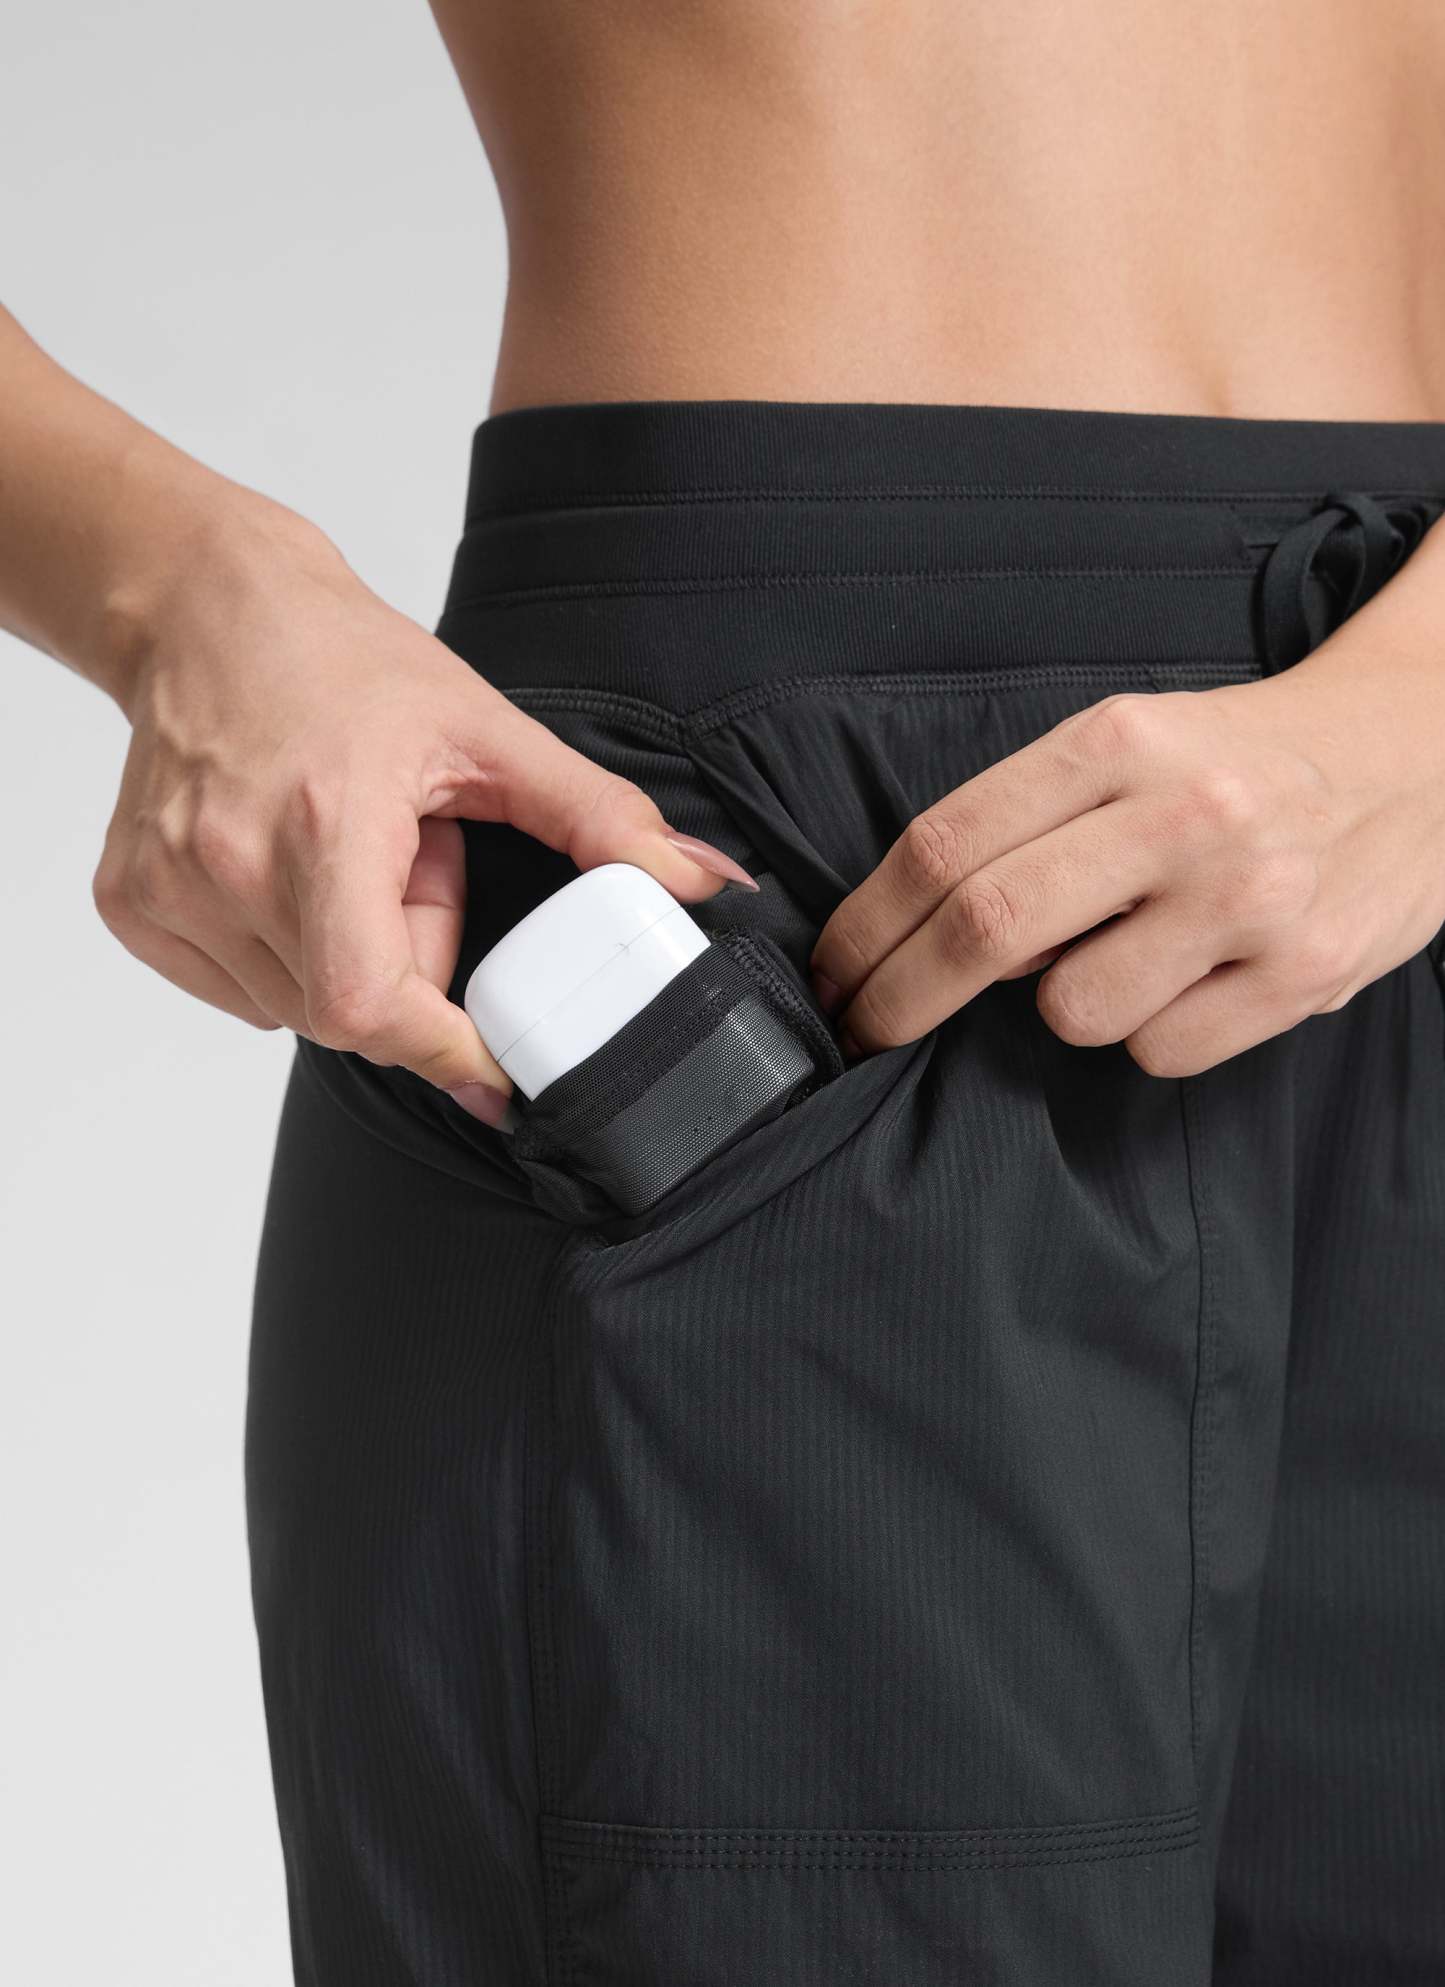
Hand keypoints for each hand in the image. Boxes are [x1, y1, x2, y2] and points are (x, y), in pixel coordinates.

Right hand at [91, 502, 754, 1119]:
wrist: (204, 609)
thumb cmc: (340, 659)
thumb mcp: (488, 730)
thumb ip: (601, 818)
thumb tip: (703, 880)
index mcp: (322, 826)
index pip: (373, 1005)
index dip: (444, 1050)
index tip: (495, 1065)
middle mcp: (230, 866)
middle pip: (350, 1010)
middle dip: (408, 970)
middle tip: (413, 878)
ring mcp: (169, 889)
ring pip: (293, 1008)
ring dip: (345, 962)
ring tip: (348, 859)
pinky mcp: (132, 902)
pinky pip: (237, 989)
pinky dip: (283, 957)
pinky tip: (288, 871)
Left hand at [809, 611, 1444, 1077]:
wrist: (1420, 748)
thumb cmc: (1241, 758)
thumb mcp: (1133, 742)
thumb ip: (1031, 818)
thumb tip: (919, 931)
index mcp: (1117, 743)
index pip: (945, 845)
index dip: (865, 926)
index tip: (830, 973)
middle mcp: (1182, 815)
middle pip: (986, 929)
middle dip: (898, 998)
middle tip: (862, 1029)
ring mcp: (1248, 899)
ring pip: (1073, 1012)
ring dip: (1059, 1006)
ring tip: (1120, 954)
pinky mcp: (1305, 973)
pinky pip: (1161, 1052)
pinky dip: (1148, 1031)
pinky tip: (1190, 978)